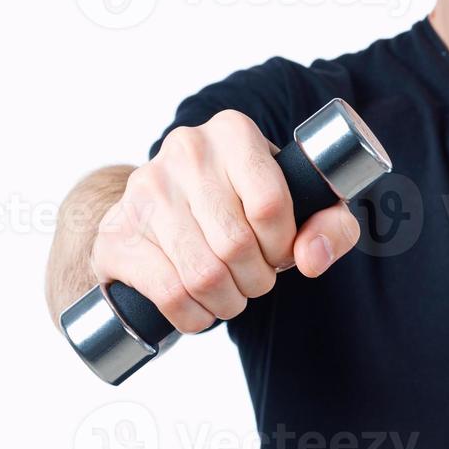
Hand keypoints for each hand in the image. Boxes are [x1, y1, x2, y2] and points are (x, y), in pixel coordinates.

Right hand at [89, 110, 360, 333]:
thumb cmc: (244, 208)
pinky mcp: (117, 233)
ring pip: (202, 274)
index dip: (283, 246)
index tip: (280, 253)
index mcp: (234, 132)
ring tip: (231, 293)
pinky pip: (168, 293)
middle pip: (236, 245)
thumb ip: (332, 226)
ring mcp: (144, 189)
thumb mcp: (303, 206)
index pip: (271, 205)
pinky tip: (199, 306)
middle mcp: (185, 149)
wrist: (166, 213)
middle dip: (257, 280)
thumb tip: (310, 256)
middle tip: (255, 279)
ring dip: (227, 301)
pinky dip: (194, 316)